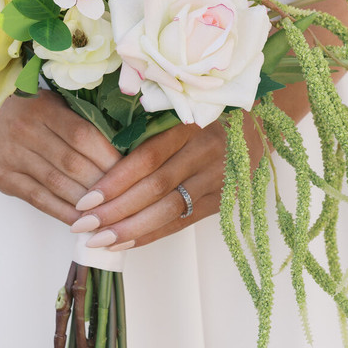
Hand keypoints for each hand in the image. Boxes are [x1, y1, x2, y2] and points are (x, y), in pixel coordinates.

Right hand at [0, 89, 121, 225]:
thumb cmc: (24, 106)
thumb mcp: (50, 100)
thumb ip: (78, 120)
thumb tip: (120, 146)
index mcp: (44, 108)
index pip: (83, 136)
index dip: (109, 156)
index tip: (132, 169)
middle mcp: (26, 132)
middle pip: (73, 163)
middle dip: (104, 183)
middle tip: (130, 197)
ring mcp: (13, 157)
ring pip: (58, 185)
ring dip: (87, 203)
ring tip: (112, 214)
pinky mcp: (4, 179)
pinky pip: (40, 199)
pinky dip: (64, 212)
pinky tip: (83, 221)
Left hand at [69, 115, 265, 251]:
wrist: (264, 119)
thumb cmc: (212, 107)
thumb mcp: (184, 105)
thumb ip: (151, 124)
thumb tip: (102, 152)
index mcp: (193, 124)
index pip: (149, 158)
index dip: (116, 180)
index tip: (86, 198)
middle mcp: (208, 154)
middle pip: (156, 189)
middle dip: (116, 211)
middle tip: (83, 225)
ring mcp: (219, 180)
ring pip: (169, 210)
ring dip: (131, 229)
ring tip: (98, 240)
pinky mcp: (223, 201)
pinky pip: (183, 222)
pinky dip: (152, 234)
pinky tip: (125, 243)